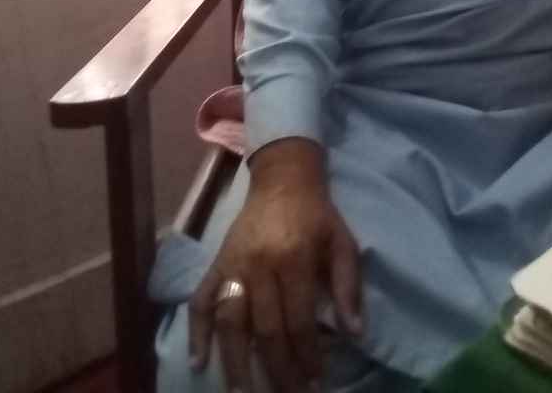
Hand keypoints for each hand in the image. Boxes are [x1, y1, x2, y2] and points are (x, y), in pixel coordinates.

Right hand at [189, 138, 360, 392]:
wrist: (283, 178)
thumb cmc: (317, 214)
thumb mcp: (343, 242)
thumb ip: (348, 286)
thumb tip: (354, 333)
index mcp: (295, 259)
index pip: (299, 320)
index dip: (307, 355)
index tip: (315, 381)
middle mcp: (260, 265)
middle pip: (266, 329)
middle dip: (278, 370)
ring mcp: (233, 265)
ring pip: (231, 322)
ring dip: (235, 363)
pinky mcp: (216, 263)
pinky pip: (201, 300)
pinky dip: (197, 332)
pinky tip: (198, 362)